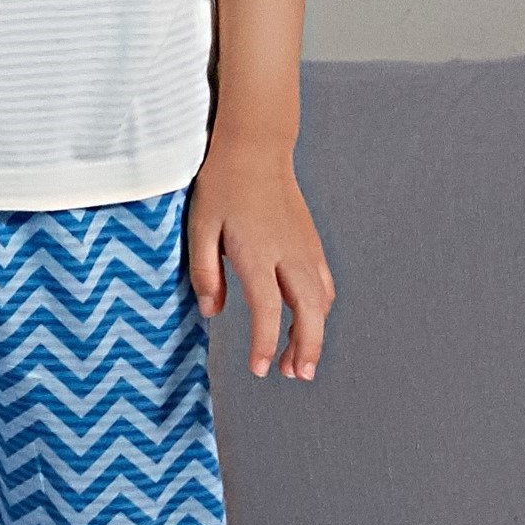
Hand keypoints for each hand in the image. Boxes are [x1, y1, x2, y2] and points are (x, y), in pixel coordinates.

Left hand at [188, 138, 333, 378]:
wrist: (256, 148)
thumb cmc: (222, 184)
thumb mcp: (200, 226)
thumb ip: (205, 271)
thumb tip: (212, 311)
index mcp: (258, 252)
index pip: (268, 310)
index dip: (265, 344)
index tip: (261, 370)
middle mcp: (289, 254)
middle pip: (309, 312)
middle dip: (307, 348)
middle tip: (297, 376)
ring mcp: (305, 248)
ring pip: (322, 301)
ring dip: (315, 333)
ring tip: (301, 361)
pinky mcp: (311, 242)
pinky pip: (324, 283)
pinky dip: (320, 309)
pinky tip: (309, 321)